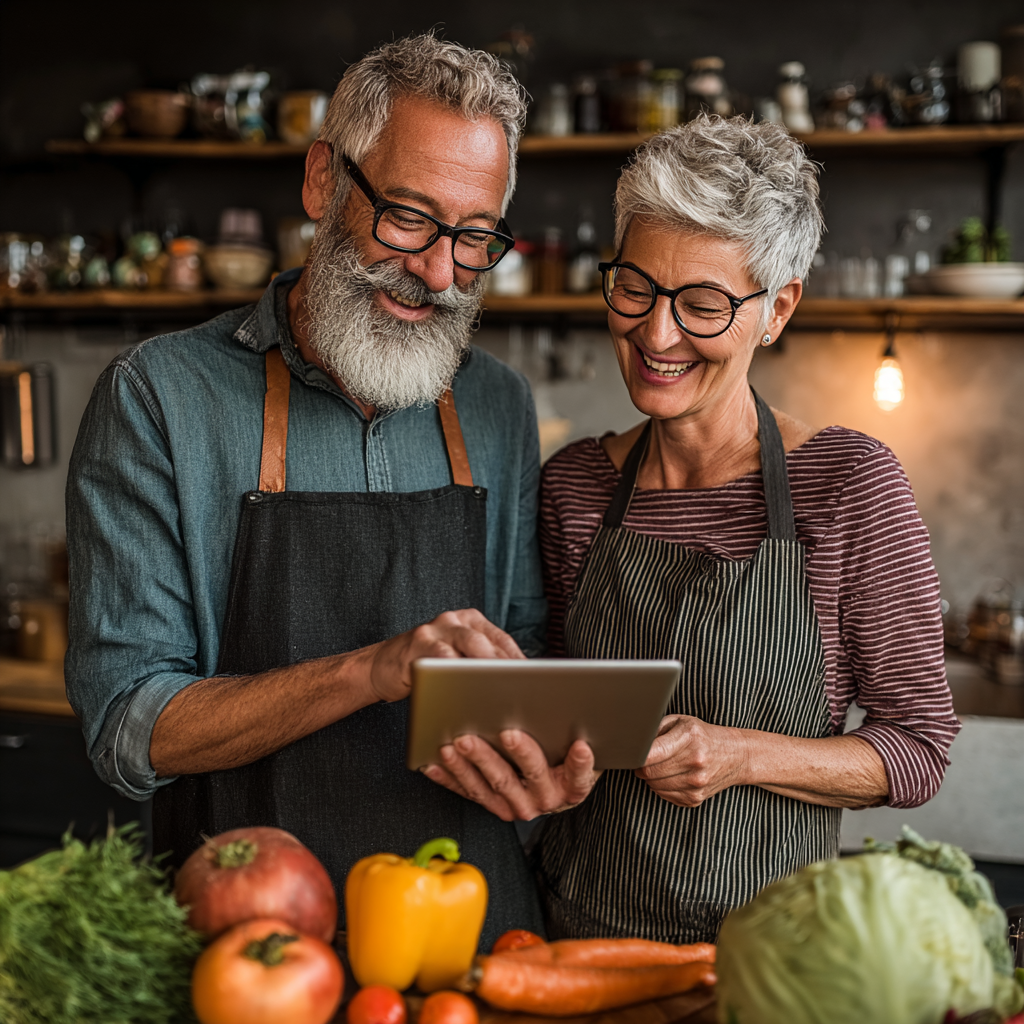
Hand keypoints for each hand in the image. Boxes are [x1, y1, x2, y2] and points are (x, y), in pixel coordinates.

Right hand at [366, 609, 523, 702]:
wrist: (381, 666)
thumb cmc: (426, 666)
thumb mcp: (456, 658)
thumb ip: (481, 663)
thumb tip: (518, 686)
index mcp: (470, 621)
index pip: (502, 641)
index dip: (520, 663)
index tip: (535, 685)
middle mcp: (454, 619)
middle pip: (488, 643)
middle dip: (506, 667)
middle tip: (522, 690)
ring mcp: (435, 629)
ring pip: (469, 647)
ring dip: (486, 670)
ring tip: (501, 690)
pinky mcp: (418, 643)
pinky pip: (441, 659)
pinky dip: (456, 675)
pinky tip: (466, 692)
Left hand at [422, 729, 600, 821]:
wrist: (554, 782)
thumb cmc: (564, 752)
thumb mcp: (577, 741)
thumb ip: (572, 728)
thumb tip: (564, 700)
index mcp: (571, 787)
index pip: (578, 777)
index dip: (579, 763)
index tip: (580, 745)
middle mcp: (543, 800)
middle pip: (522, 778)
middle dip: (508, 754)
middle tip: (502, 731)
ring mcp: (515, 805)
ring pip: (490, 786)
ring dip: (470, 764)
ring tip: (457, 742)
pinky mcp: (492, 804)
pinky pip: (468, 791)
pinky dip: (450, 777)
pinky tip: (435, 761)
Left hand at [635, 715, 748, 807]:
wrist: (736, 756)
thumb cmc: (703, 736)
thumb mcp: (681, 721)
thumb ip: (656, 729)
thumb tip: (633, 741)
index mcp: (689, 738)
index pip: (651, 754)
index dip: (636, 755)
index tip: (632, 753)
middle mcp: (694, 762)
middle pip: (649, 773)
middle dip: (642, 766)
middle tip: (645, 758)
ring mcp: (696, 783)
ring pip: (654, 786)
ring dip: (651, 777)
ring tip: (661, 765)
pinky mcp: (695, 799)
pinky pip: (664, 795)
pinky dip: (661, 786)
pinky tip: (671, 775)